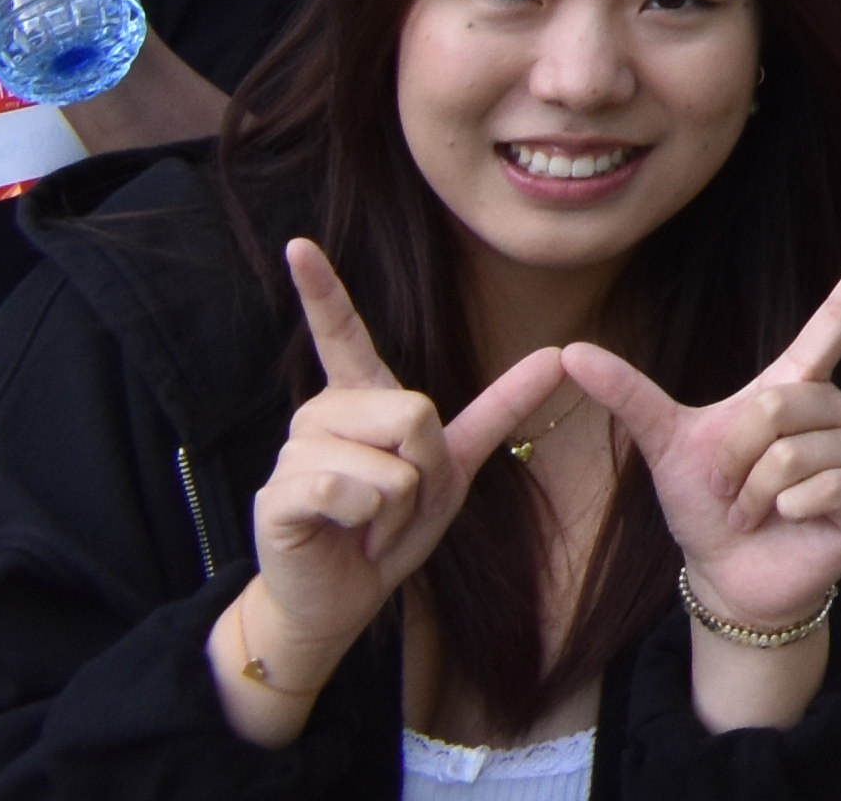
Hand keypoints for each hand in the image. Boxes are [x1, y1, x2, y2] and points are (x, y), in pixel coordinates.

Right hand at [230, 242, 575, 691]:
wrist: (342, 598)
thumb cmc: (388, 530)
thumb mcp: (453, 467)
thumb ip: (498, 409)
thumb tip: (558, 353)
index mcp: (360, 398)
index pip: (341, 332)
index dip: (321, 289)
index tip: (298, 243)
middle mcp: (322, 412)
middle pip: (415, 412)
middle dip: (426, 472)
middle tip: (393, 505)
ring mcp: (296, 451)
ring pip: (392, 461)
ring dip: (397, 508)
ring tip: (366, 523)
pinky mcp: (282, 493)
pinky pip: (355, 492)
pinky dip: (368, 524)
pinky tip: (343, 535)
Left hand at [551, 223, 840, 642]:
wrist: (727, 576)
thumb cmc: (706, 506)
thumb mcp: (665, 445)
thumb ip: (628, 395)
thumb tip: (569, 349)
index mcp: (796, 385)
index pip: (838, 318)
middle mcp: (836, 410)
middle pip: (782, 405)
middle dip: (736, 457)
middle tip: (730, 492)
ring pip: (796, 452)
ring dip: (756, 493)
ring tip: (755, 513)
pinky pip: (825, 484)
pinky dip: (788, 509)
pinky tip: (786, 523)